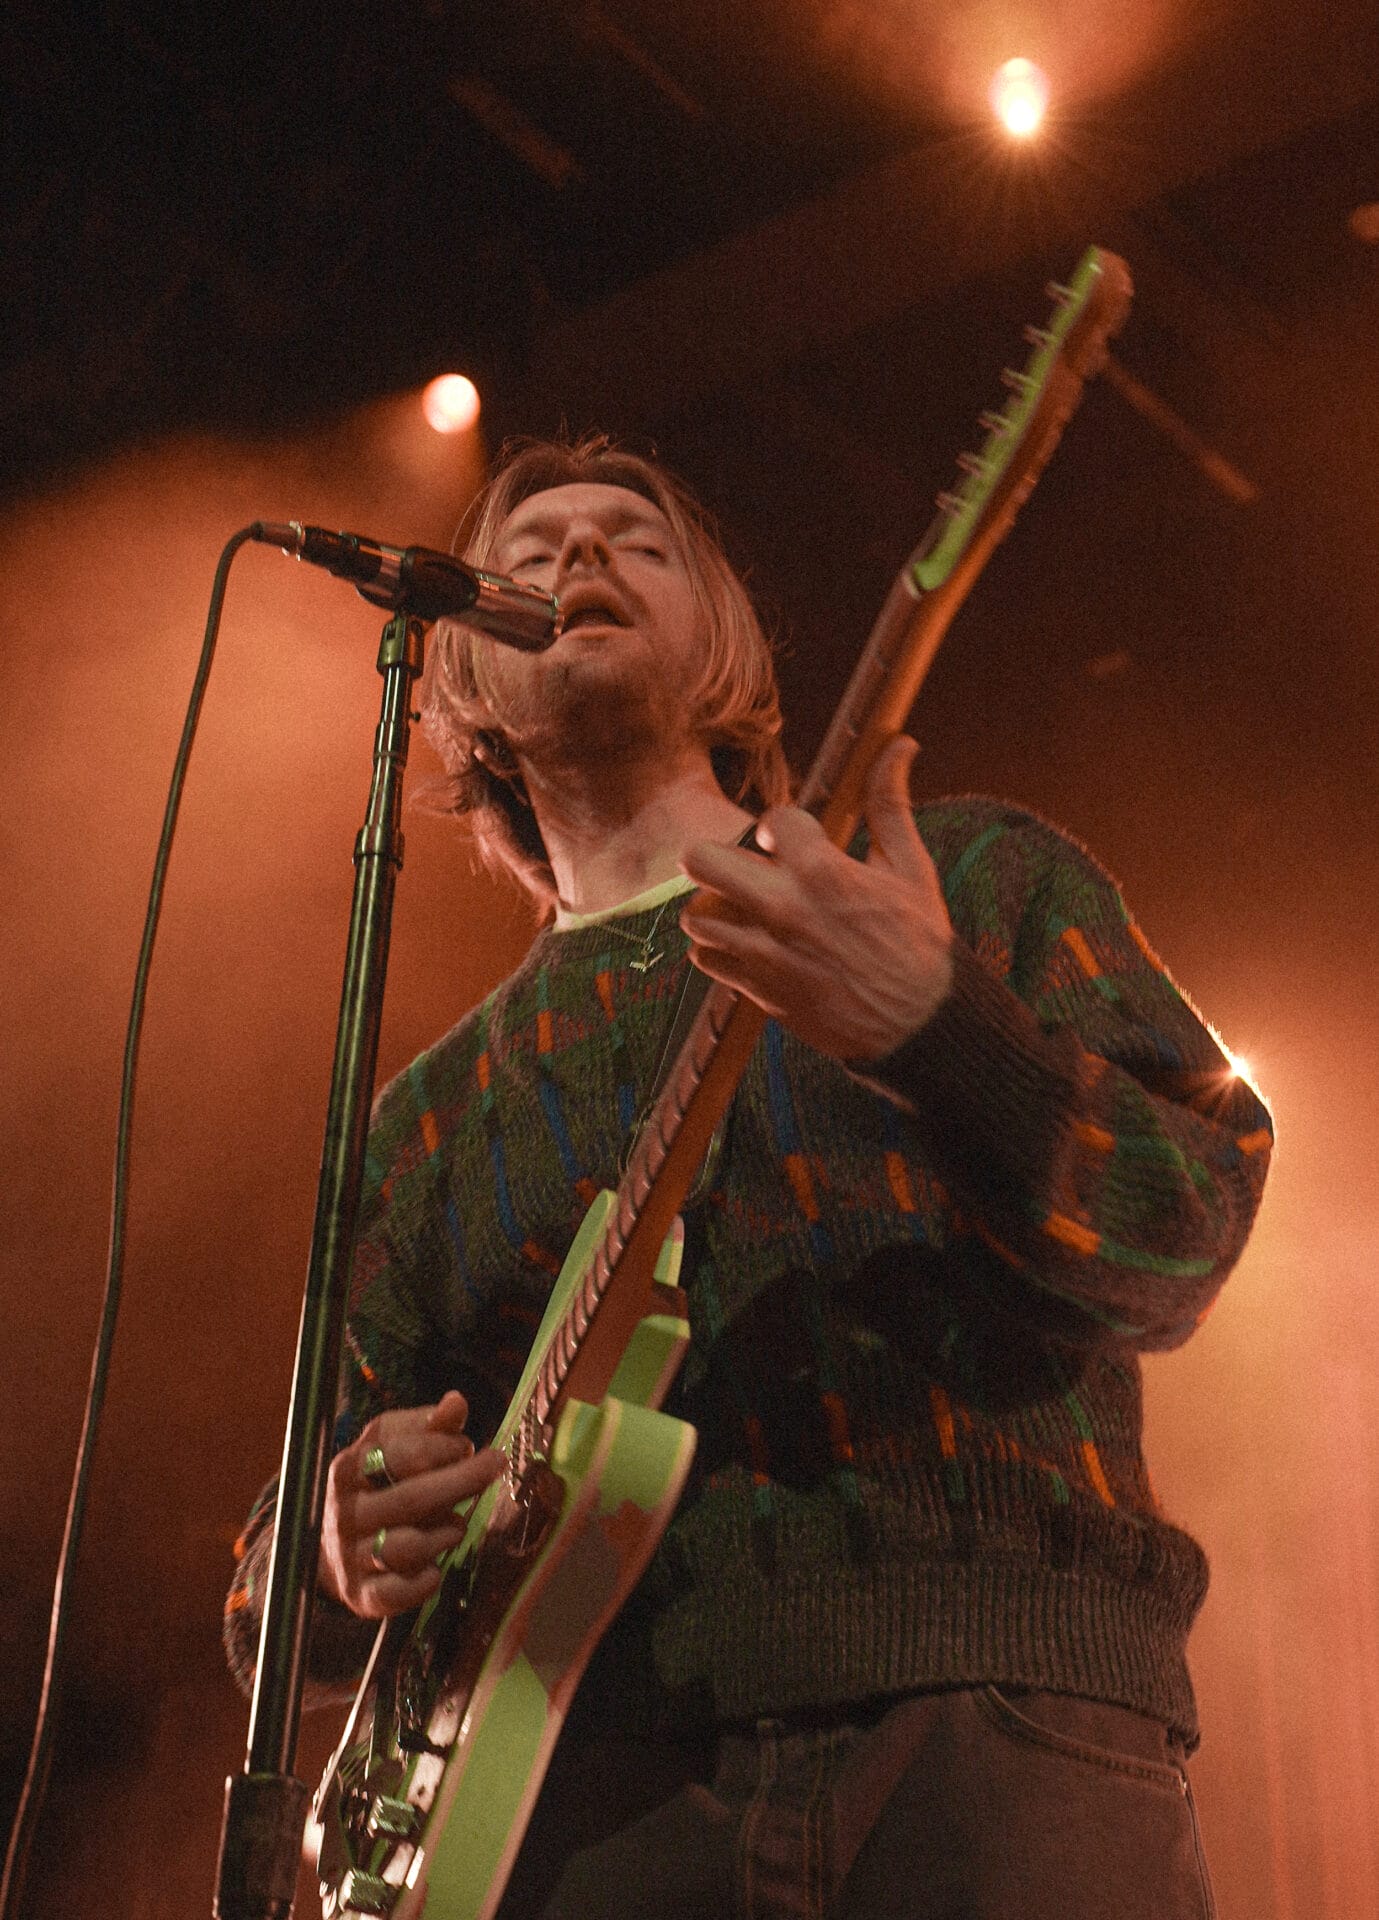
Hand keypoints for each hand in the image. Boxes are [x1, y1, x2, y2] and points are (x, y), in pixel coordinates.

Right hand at [320, 1389, 504, 1618]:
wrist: (331, 1548)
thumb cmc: (378, 1486)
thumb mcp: (394, 1448)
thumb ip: (429, 1428)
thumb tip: (456, 1402)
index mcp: (350, 1467)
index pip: (401, 1454)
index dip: (444, 1447)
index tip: (468, 1446)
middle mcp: (346, 1511)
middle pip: (411, 1499)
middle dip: (462, 1481)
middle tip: (495, 1466)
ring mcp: (350, 1555)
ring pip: (405, 1547)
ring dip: (445, 1534)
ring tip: (458, 1525)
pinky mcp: (362, 1594)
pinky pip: (397, 1593)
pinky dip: (425, 1582)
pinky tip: (437, 1569)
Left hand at [679, 736, 952, 1062]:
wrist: (919, 1025)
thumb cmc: (920, 943)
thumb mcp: (911, 869)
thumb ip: (891, 804)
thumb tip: (899, 744)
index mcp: (823, 873)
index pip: (771, 820)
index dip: (784, 826)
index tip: (797, 843)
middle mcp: (783, 910)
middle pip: (700, 860)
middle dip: (718, 854)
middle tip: (744, 866)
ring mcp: (764, 953)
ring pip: (697, 914)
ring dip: (717, 906)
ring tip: (747, 909)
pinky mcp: (757, 989)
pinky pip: (706, 958)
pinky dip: (719, 949)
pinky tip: (749, 944)